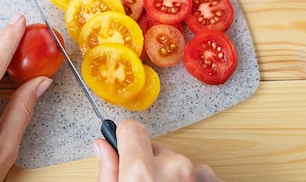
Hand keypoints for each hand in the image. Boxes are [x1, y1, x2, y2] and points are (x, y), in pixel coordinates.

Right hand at [94, 120, 221, 181]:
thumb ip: (108, 171)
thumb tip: (102, 146)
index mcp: (142, 172)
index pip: (132, 129)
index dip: (126, 140)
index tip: (125, 149)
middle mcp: (174, 169)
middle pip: (159, 150)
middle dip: (153, 165)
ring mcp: (201, 177)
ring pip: (183, 165)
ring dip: (177, 178)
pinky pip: (203, 177)